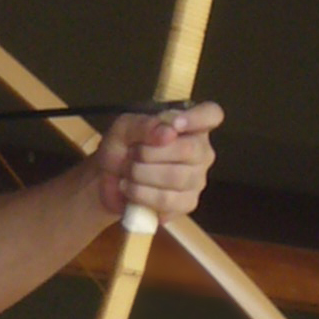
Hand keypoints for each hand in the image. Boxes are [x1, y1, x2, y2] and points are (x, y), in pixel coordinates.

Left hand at [93, 101, 222, 223]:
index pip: (211, 115)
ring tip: (127, 172)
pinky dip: (141, 195)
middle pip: (189, 149)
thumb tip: (169, 132)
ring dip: (140, 174)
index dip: (197, 118)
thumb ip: (144, 125)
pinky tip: (130, 189)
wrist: (107, 182)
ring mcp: (197, 180)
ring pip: (176, 177)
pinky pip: (167, 201)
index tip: (174, 125)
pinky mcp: (186, 203)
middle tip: (131, 155)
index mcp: (190, 126)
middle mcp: (201, 152)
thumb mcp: (123, 128)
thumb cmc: (122, 148)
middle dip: (149, 153)